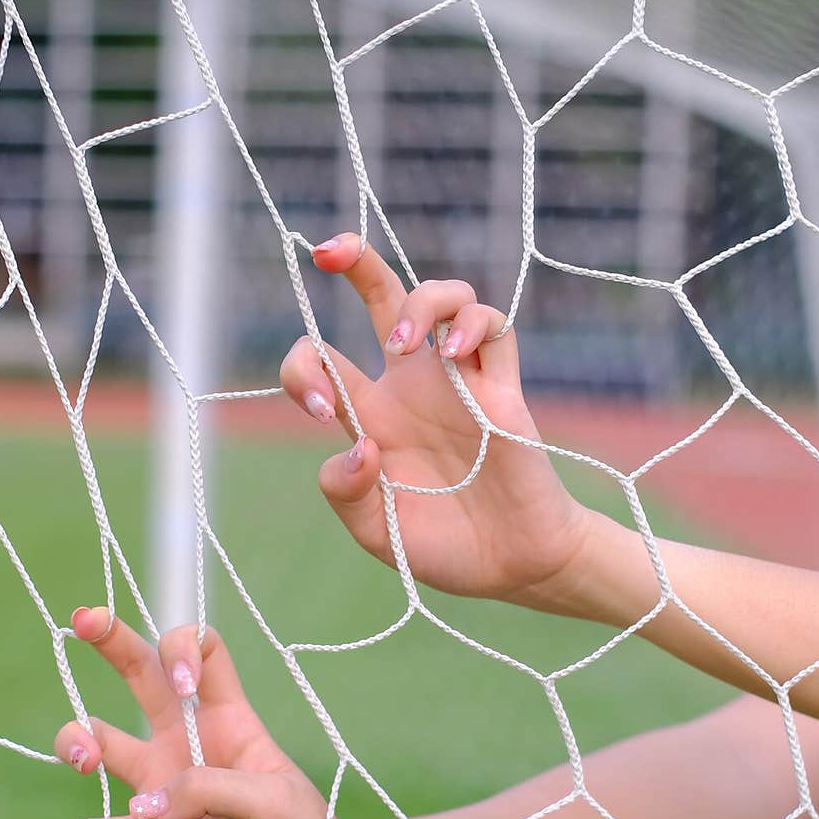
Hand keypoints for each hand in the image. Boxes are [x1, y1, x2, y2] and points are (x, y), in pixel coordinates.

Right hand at [55, 607, 361, 818]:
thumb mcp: (274, 799)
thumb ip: (209, 789)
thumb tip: (143, 804)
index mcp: (227, 718)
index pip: (202, 651)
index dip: (183, 646)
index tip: (182, 680)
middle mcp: (187, 744)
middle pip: (140, 674)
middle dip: (110, 640)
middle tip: (81, 621)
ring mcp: (161, 791)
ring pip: (97, 744)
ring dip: (76, 741)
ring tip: (84, 758)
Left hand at [280, 232, 588, 606]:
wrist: (513, 566)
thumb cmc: (443, 549)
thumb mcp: (376, 534)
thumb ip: (348, 494)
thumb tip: (358, 445)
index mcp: (370, 417)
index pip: (322, 362)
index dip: (305, 369)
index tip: (323, 411)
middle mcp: (411, 389)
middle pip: (381, 300)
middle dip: (355, 263)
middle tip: (327, 251)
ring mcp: (458, 384)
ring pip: (444, 299)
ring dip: (419, 301)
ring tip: (402, 343)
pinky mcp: (502, 390)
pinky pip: (496, 328)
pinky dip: (472, 324)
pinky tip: (454, 354)